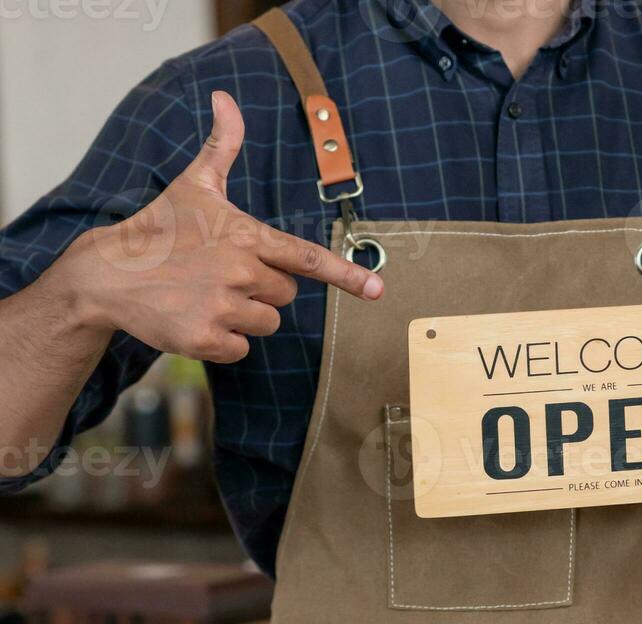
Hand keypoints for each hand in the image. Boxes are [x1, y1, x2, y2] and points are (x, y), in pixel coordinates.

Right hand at [58, 91, 382, 363]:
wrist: (106, 272)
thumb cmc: (160, 227)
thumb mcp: (195, 185)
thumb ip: (223, 147)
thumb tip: (225, 98)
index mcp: (245, 237)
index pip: (305, 258)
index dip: (346, 275)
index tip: (377, 290)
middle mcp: (239, 271)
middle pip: (286, 295)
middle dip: (262, 289)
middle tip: (221, 275)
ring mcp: (222, 306)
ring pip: (267, 323)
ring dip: (244, 316)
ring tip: (205, 295)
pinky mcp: (205, 338)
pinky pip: (241, 349)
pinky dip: (221, 341)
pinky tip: (194, 318)